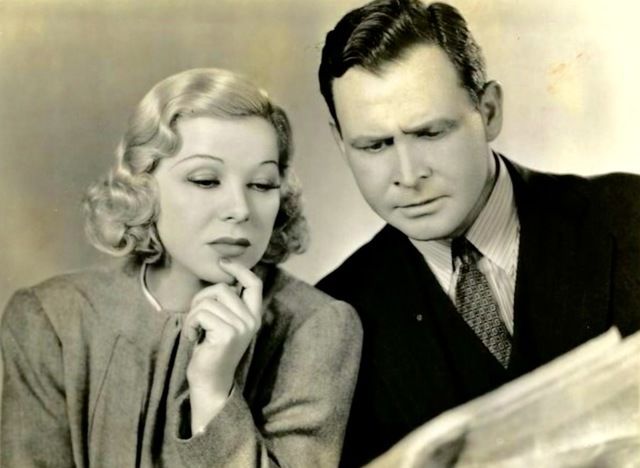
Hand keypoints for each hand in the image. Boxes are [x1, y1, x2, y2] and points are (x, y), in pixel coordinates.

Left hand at [182, 259, 262, 432]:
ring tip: (196, 330)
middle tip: (197, 317)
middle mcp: (252, 320)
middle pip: (223, 288)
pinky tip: (193, 338)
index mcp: (253, 316)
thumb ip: (228, 303)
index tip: (223, 262)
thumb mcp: (225, 323)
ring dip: (194, 314)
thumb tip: (223, 277)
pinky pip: (201, 314)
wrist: (210, 382)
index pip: (254, 283)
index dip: (239, 269)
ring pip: (209, 301)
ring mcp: (241, 327)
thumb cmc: (211, 351)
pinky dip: (191, 324)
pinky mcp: (227, 334)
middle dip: (202, 298)